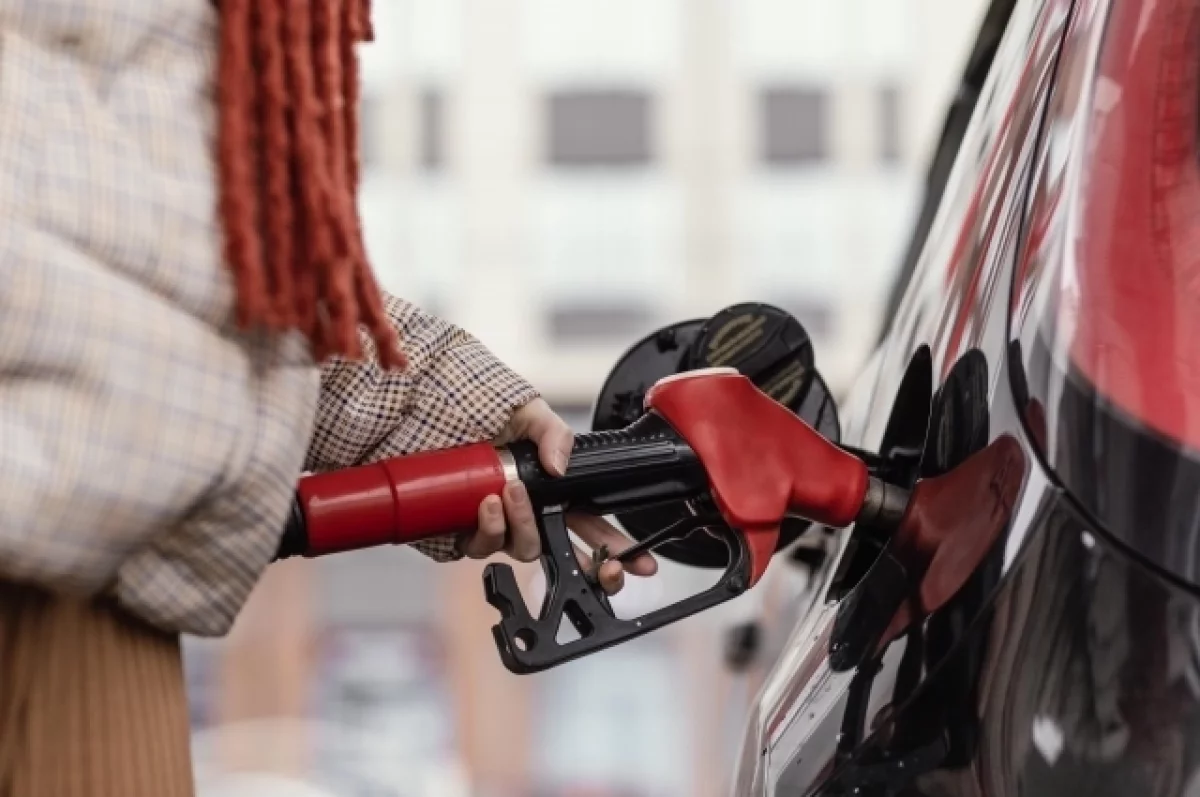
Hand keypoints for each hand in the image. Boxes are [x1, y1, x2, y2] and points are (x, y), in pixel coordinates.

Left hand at [455, 398, 657, 593]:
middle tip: (598, 561)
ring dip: (524, 524)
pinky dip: (490, 528)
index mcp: (553, 492)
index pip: (591, 525)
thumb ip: (554, 433)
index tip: (641, 564)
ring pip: (525, 548)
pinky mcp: (467, 533)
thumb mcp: (529, 412)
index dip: (617, 548)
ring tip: (511, 492)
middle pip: (563, 552)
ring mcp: (500, 527)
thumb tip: (560, 467)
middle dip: (588, 565)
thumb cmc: (481, 415)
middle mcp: (528, 514)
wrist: (429, 413)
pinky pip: (484, 547)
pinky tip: (488, 504)